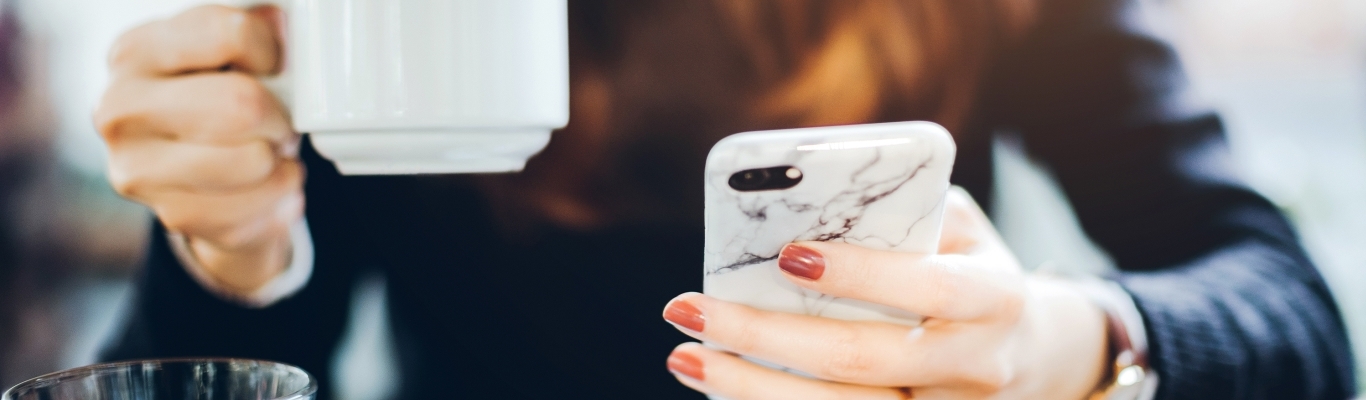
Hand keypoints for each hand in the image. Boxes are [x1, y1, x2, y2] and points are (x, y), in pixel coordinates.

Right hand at [93, 5, 300, 292]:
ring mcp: (138, 170)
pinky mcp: (171, 215)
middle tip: (276, 121)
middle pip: (241, 105)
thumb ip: (252, 32)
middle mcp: (120, 110)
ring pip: (254, 162)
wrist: (200, 177)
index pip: (229, 34)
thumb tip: (282, 25)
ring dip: (281, 159)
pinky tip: (264, 185)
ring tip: (266, 151)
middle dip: (277, 116)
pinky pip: (258, 207)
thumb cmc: (219, 101)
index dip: (271, 53)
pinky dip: (280, 196)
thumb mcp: (228, 55)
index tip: (270, 67)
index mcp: (134, 53)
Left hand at [662, 188, 1109, 398]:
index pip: (928, 288)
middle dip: (768, 336)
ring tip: (686, 357)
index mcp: (993, 297)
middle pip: (864, 359)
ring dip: (752, 389)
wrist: (1027, 350)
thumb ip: (907, 208)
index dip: (862, 275)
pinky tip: (719, 384)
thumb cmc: (968, 268)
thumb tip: (815, 195)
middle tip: (691, 308)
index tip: (787, 256)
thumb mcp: (960, 228)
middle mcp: (974, 363)